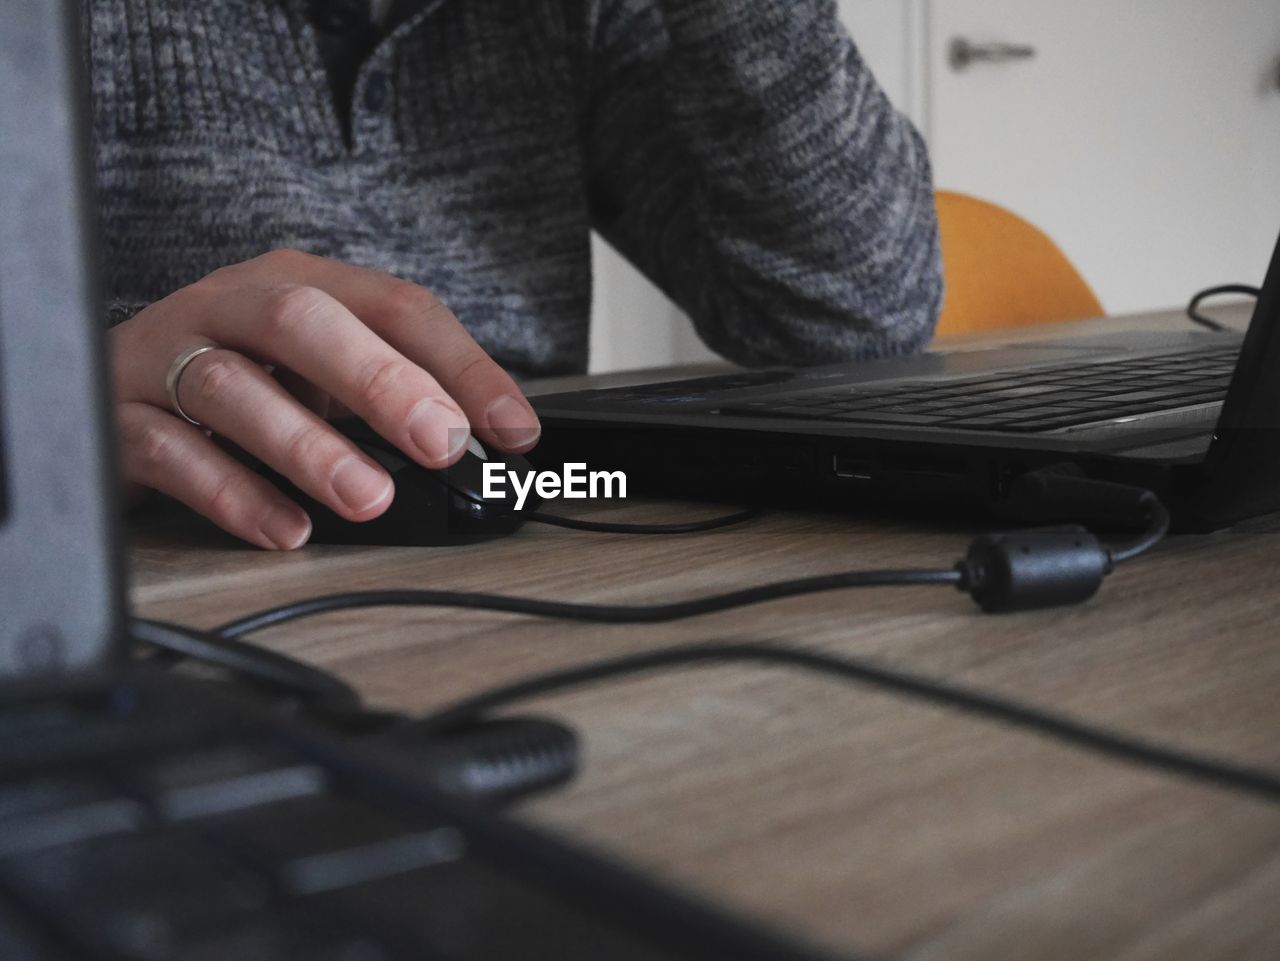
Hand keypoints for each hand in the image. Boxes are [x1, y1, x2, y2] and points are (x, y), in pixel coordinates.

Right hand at [111, 249, 540, 549]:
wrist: (102, 383)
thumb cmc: (234, 375)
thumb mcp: (316, 370)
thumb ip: (385, 397)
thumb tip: (472, 447)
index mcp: (296, 283)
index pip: (394, 306)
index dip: (462, 365)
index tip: (513, 429)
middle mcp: (229, 307)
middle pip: (302, 320)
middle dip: (380, 380)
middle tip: (440, 441)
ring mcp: (167, 358)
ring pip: (231, 386)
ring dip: (307, 446)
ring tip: (367, 496)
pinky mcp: (120, 419)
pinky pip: (171, 453)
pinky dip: (233, 495)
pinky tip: (285, 528)